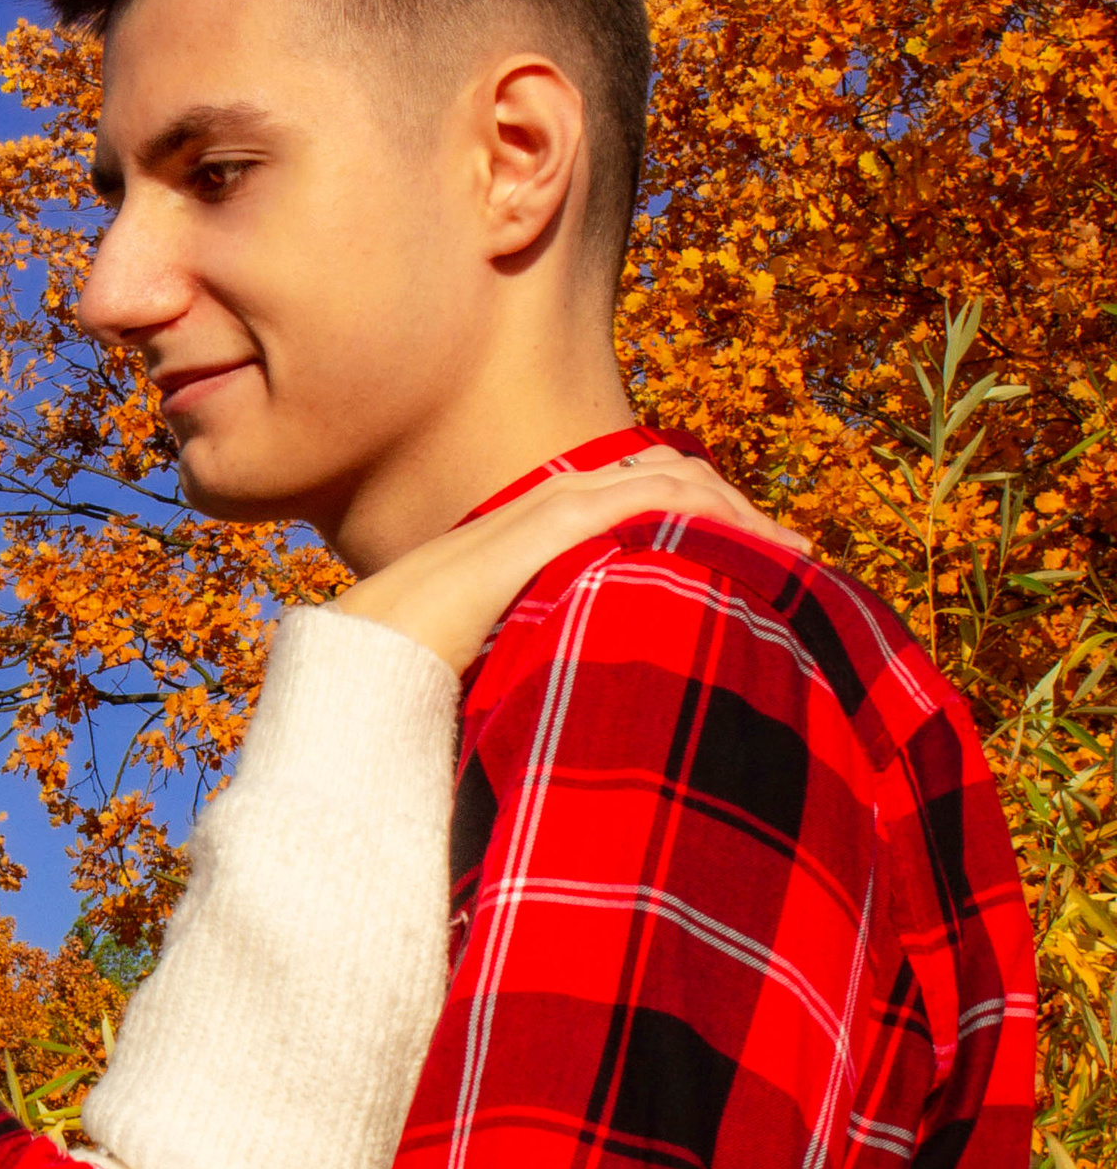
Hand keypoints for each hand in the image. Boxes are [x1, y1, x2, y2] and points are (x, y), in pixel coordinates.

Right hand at [335, 447, 798, 676]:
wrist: (369, 659)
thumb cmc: (422, 670)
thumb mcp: (511, 651)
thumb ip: (552, 645)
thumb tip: (594, 691)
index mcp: (545, 531)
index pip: (643, 495)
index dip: (706, 517)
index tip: (761, 564)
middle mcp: (555, 504)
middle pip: (670, 477)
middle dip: (738, 508)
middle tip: (798, 555)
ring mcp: (554, 508)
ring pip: (672, 480)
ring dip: (740, 509)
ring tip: (794, 553)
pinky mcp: (555, 525)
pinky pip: (651, 497)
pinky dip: (710, 512)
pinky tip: (754, 546)